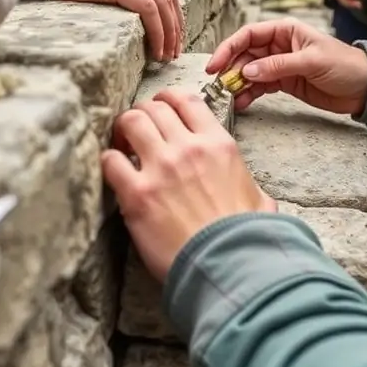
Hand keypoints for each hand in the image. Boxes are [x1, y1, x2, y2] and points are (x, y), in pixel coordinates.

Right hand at [52, 0, 182, 60]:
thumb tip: (149, 5)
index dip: (173, 11)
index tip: (175, 33)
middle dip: (175, 25)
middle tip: (175, 49)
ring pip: (162, 4)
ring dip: (168, 33)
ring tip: (165, 54)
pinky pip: (148, 9)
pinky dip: (157, 31)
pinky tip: (155, 48)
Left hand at [101, 91, 275, 281]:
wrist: (229, 268)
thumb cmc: (246, 237)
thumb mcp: (258, 198)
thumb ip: (246, 183)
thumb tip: (252, 193)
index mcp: (219, 144)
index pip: (187, 99)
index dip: (168, 98)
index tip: (160, 106)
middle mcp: (189, 148)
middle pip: (153, 106)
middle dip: (141, 113)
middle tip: (136, 130)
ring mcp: (162, 168)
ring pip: (131, 121)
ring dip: (122, 130)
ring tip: (121, 145)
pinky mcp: (138, 195)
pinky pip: (110, 160)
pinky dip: (108, 161)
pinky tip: (113, 172)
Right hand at [205, 18, 366, 115]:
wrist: (365, 87)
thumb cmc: (344, 64)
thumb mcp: (312, 61)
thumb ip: (278, 66)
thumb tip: (246, 72)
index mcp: (285, 30)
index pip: (249, 34)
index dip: (229, 47)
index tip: (215, 64)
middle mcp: (278, 45)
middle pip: (245, 54)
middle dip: (230, 69)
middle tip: (219, 86)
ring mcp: (279, 65)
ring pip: (249, 72)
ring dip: (237, 84)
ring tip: (228, 98)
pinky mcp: (284, 83)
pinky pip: (260, 86)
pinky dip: (249, 94)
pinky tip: (241, 103)